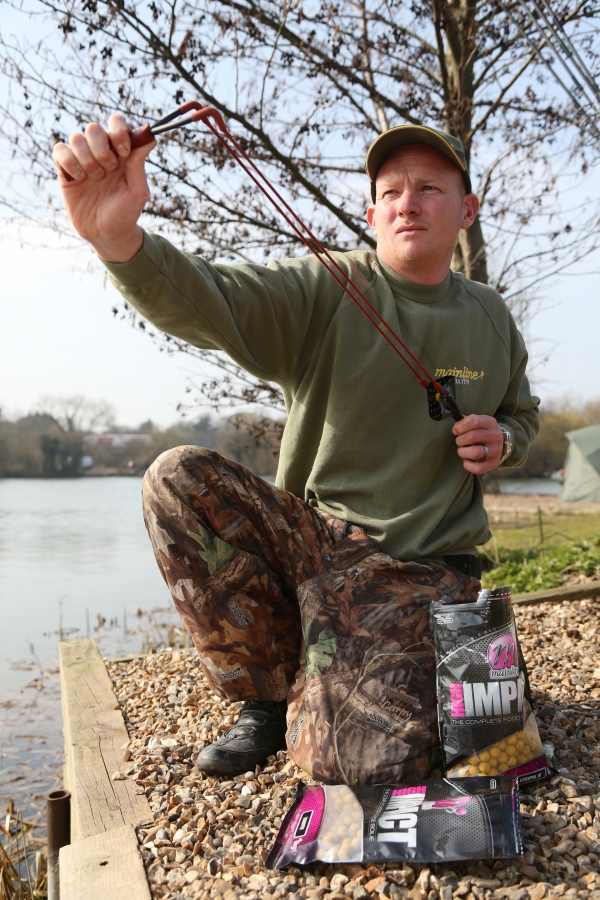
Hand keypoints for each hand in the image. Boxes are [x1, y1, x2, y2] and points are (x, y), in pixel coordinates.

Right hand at [52, 115, 155, 261]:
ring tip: (96, 178)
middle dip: (101, 147)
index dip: (119, 130)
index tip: (124, 151)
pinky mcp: (66, 170)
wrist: (106, 234)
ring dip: (87, 157)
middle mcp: (101, 152)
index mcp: (121, 153)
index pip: (117, 123)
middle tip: (109, 169)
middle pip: (94, 128)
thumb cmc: (125, 213)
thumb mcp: (138, 191)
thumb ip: (139, 164)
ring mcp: (82, 160)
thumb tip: (150, 136)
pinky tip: (79, 178)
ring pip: (76, 137)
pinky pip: (60, 150)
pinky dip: (69, 161)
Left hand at [452, 414, 502, 473]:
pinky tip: (467, 460)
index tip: (456, 431)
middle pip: (472, 437)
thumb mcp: (479, 422)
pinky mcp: (493, 463)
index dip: (460, 426)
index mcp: (490, 423)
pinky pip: (477, 468)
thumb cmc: (483, 431)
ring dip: (462, 452)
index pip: (474, 421)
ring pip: (474, 452)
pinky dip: (467, 465)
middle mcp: (495, 436)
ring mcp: (495, 451)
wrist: (500, 443)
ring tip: (463, 450)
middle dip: (460, 440)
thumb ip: (466, 422)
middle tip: (460, 441)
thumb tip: (456, 429)